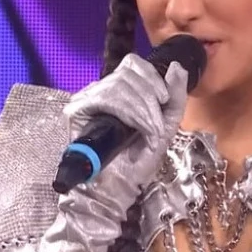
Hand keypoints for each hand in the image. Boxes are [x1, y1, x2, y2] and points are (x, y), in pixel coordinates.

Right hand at [61, 53, 187, 207]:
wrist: (121, 186)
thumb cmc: (139, 159)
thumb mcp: (167, 124)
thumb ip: (176, 95)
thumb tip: (176, 66)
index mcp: (121, 90)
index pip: (133, 64)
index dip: (151, 78)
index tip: (163, 101)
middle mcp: (101, 90)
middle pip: (127, 73)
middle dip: (149, 99)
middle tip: (155, 124)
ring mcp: (86, 99)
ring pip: (118, 85)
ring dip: (142, 109)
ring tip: (148, 131)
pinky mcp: (75, 111)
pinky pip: (104, 97)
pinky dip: (128, 112)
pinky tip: (135, 128)